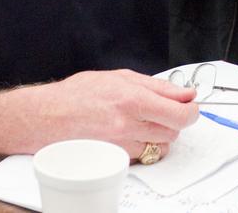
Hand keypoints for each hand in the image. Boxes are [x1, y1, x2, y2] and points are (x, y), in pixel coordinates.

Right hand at [34, 69, 197, 161]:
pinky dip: (143, 146)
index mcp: (133, 99)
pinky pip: (143, 155)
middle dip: (174, 120)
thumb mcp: (120, 77)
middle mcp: (128, 125)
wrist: (45, 118)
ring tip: (140, 122)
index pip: (180, 113)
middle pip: (175, 131)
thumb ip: (157, 87)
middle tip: (162, 111)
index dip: (192, 110)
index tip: (191, 106)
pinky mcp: (115, 160)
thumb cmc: (77, 95)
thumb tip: (185, 93)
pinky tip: (128, 133)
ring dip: (159, 135)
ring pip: (161, 146)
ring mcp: (121, 145)